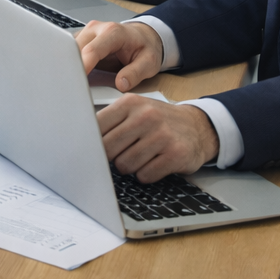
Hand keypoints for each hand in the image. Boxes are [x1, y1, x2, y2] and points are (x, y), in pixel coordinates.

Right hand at [75, 20, 163, 91]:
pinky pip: (70, 52)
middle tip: (75, 89)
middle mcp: (96, 29)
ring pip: (69, 50)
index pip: (92, 50)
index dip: (83, 66)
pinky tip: (75, 76)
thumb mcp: (149, 62)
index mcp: (113, 32)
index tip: (78, 82)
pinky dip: (71, 65)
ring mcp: (86, 33)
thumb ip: (135, 73)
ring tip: (75, 84)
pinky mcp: (81, 39)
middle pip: (75, 49)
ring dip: (70, 67)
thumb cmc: (145, 47)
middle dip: (72, 69)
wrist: (143, 36)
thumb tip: (120, 84)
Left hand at [98, 95, 218, 182]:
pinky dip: (145, 175)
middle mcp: (146, 116)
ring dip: (129, 168)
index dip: (92, 142)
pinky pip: (145, 175)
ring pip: (125, 165)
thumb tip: (81, 140)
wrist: (197, 127)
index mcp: (130, 103)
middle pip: (108, 149)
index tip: (91, 149)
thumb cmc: (159, 121)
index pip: (96, 126)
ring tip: (140, 158)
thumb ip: (111, 121)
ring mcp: (162, 135)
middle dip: (110, 158)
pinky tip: (153, 164)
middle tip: (120, 155)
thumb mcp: (135, 111)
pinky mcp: (175, 154)